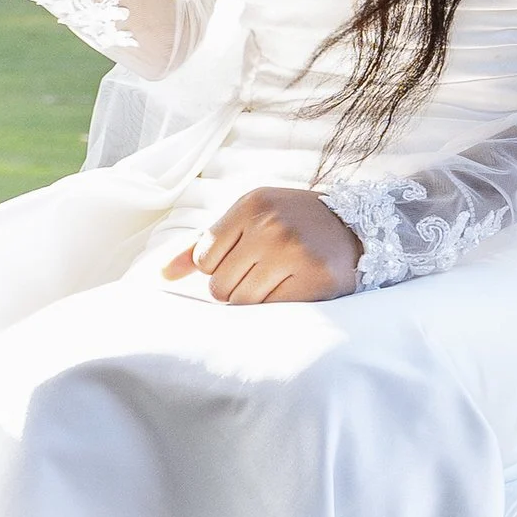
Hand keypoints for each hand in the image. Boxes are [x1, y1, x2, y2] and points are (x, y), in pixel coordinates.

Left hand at [164, 187, 362, 304]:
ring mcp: (294, 252)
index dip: (217, 267)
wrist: (355, 229)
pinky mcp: (315, 280)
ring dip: (254, 300)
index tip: (240, 259)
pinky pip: (273, 312)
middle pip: (219, 285)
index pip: (203, 258)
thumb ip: (203, 244)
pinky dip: (277, 308)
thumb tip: (161, 275)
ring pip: (243, 303)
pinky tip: (291, 289)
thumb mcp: (248, 219)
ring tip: (275, 281)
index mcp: (250, 205)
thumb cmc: (290, 224)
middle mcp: (270, 225)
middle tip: (261, 272)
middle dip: (234, 286)